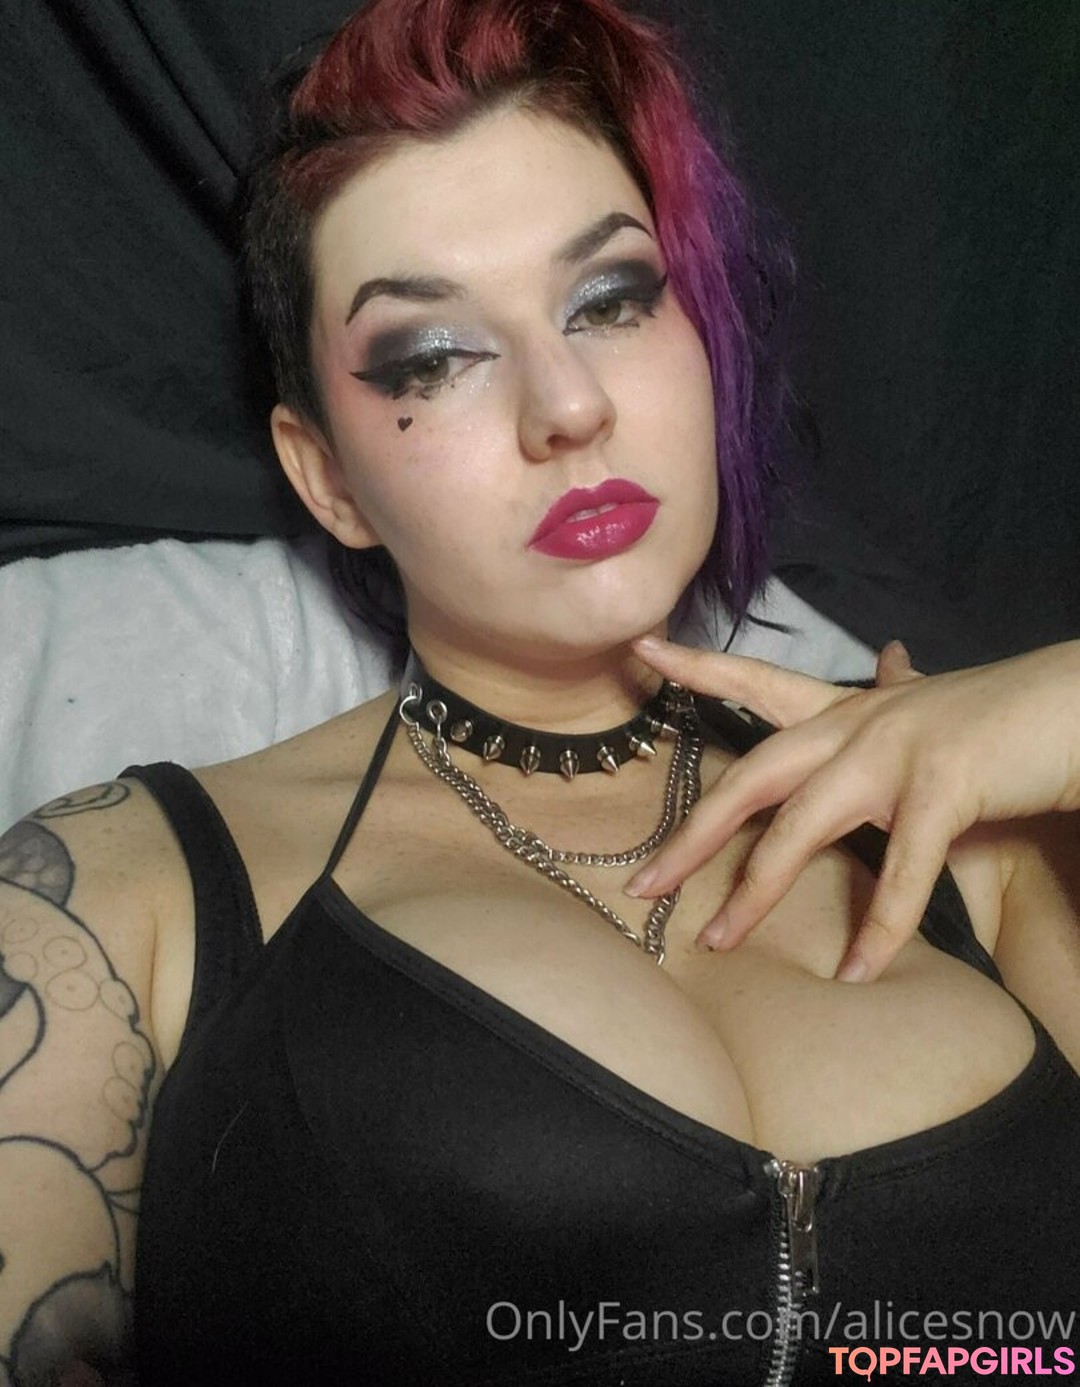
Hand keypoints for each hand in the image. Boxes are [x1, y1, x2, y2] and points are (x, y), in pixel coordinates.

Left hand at [626, 635, 1079, 980]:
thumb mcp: (935, 704)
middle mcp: (857, 723)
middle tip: (642, 885)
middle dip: (693, 834)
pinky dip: (878, 925)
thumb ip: (898, 690)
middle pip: (752, 777)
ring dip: (757, 890)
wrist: (1075, 708)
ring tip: (720, 943)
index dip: (701, 669)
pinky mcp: (944, 786)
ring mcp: (895, 752)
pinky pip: (900, 868)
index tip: (644, 650)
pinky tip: (856, 971)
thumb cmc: (1002, 716)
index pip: (759, 680)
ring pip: (802, 826)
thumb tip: (886, 654)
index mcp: (849, 707)